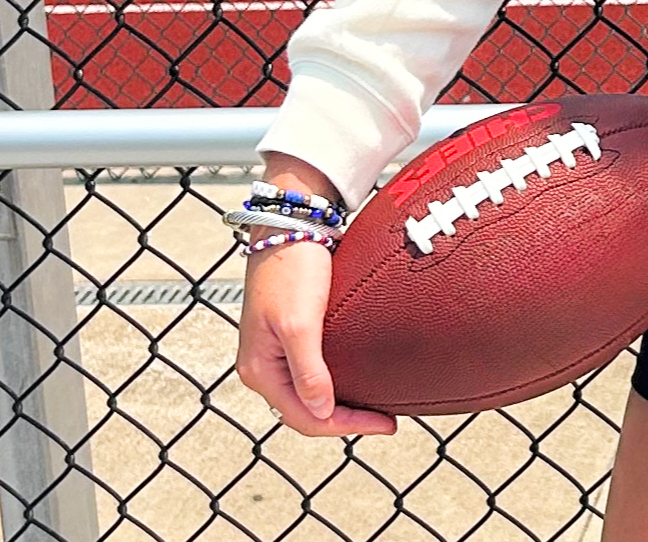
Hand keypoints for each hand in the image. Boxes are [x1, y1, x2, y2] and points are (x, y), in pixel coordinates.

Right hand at [234, 154, 394, 438]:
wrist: (292, 221)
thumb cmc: (293, 267)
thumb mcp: (299, 322)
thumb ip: (309, 370)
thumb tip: (322, 411)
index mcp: (260, 370)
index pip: (304, 417)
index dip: (346, 426)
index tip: (386, 423)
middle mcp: (265, 365)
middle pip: (306, 409)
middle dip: (345, 419)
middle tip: (387, 418)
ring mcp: (276, 347)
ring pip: (310, 390)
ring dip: (340, 401)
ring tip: (376, 404)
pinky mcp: (291, 329)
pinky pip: (314, 367)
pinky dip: (337, 377)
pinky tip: (360, 374)